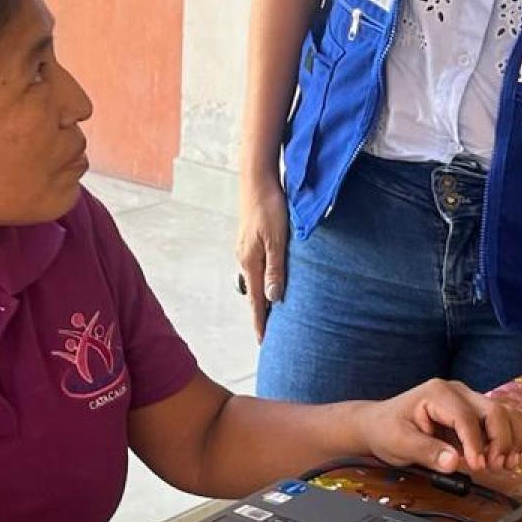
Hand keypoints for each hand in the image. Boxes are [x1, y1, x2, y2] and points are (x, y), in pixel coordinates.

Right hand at [236, 173, 289, 341]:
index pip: (256, 301)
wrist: (257, 178)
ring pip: (253, 280)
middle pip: (252, 293)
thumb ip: (276, 268)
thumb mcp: (277, 239)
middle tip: (266, 334)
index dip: (260, 322)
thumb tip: (273, 298)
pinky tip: (269, 280)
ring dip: (261, 297)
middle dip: (259, 315)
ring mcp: (244, 248)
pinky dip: (261, 280)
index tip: (263, 342)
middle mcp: (244, 258)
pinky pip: (255, 267)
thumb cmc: (270, 206)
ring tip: (269, 313)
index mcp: (250, 261)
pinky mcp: (249, 239)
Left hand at [358, 379, 521, 474]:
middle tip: (496, 467)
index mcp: (438, 393)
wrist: (378, 425)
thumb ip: (426, 452)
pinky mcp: (472, 414)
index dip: (475, 444)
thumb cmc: (386, 430)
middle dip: (500, 440)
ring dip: (509, 439)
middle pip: (493, 411)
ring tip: (506, 464)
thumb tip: (453, 462)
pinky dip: (506, 440)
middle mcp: (457, 391)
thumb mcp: (399, 443)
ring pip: (501, 414)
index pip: (466, 417)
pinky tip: (505, 458)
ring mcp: (467, 400)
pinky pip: (498, 423)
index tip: (478, 467)